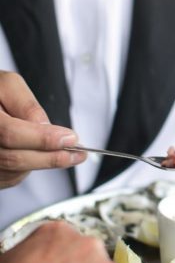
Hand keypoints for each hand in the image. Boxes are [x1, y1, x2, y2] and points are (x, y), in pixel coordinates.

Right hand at [0, 71, 85, 188]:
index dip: (42, 139)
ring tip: (66, 153)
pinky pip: (14, 177)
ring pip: (17, 171)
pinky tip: (40, 155)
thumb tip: (47, 128)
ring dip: (44, 162)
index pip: (10, 133)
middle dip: (52, 157)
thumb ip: (27, 106)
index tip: (70, 138)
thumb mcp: (8, 85)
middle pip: (15, 159)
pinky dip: (32, 166)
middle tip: (78, 153)